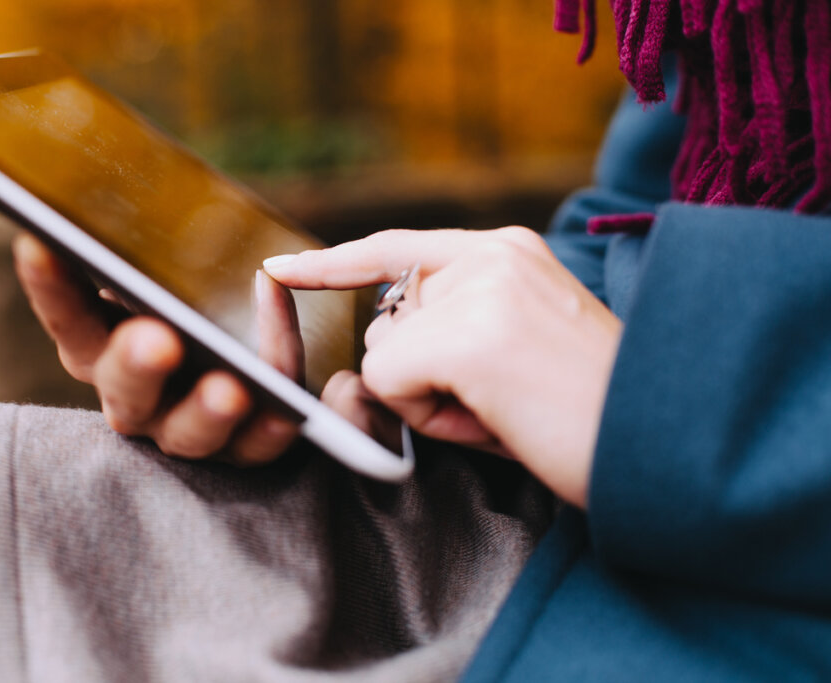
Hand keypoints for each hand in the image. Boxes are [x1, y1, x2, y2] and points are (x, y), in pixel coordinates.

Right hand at [13, 233, 298, 464]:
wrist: (253, 360)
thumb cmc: (198, 301)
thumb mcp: (173, 277)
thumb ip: (154, 257)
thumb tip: (133, 204)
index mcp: (102, 349)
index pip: (68, 317)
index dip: (50, 287)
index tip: (37, 242)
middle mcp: (136, 400)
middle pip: (125, 392)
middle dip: (137, 365)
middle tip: (157, 340)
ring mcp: (186, 431)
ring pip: (191, 433)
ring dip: (209, 411)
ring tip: (232, 389)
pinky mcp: (241, 450)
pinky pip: (261, 446)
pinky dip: (280, 426)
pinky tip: (315, 397)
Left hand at [265, 227, 621, 506]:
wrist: (663, 444)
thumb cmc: (587, 410)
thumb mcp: (518, 349)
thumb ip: (447, 334)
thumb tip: (364, 364)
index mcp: (508, 251)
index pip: (396, 249)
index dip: (334, 261)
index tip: (281, 265)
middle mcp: (491, 255)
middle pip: (390, 324)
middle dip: (422, 377)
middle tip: (501, 402)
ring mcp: (478, 291)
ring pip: (388, 357)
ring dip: (430, 401)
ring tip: (506, 410)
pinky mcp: (467, 336)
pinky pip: (391, 383)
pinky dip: (430, 418)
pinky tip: (493, 419)